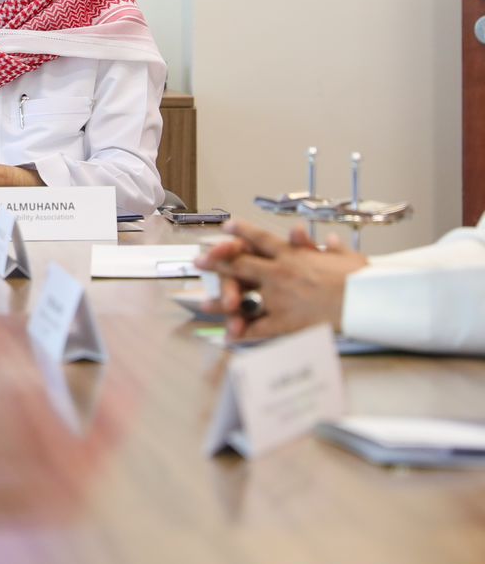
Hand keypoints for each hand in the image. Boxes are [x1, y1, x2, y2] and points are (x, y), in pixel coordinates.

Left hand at [196, 218, 366, 340]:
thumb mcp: (348, 257)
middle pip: (240, 264)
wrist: (362, 301)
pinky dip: (243, 333)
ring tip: (204, 303)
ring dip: (221, 301)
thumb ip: (332, 248)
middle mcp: (278, 273)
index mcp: (293, 255)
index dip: (242, 231)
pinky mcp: (283, 321)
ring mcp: (277, 298)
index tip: (228, 227)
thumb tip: (330, 240)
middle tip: (199, 261)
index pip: (261, 239)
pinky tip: (231, 336)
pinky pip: (258, 328)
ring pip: (241, 298)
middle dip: (216, 262)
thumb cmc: (360, 279)